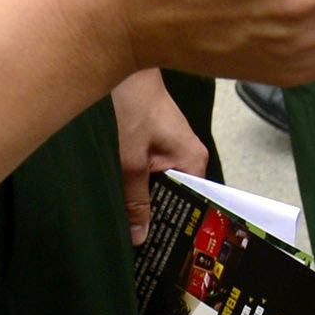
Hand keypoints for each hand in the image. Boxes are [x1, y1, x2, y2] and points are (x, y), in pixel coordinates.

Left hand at [112, 68, 209, 243]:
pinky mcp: (154, 144)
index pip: (193, 207)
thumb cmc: (133, 102)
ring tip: (125, 228)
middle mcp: (187, 157)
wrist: (122, 60)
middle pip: (174, 199)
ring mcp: (170, 150)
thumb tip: (141, 236)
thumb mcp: (130, 159)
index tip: (159, 254)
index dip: (174, 230)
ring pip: (158, 187)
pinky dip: (135, 185)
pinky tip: (120, 198)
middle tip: (134, 248)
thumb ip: (135, 200)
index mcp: (192, 161)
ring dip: (141, 201)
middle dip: (153, 218)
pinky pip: (149, 174)